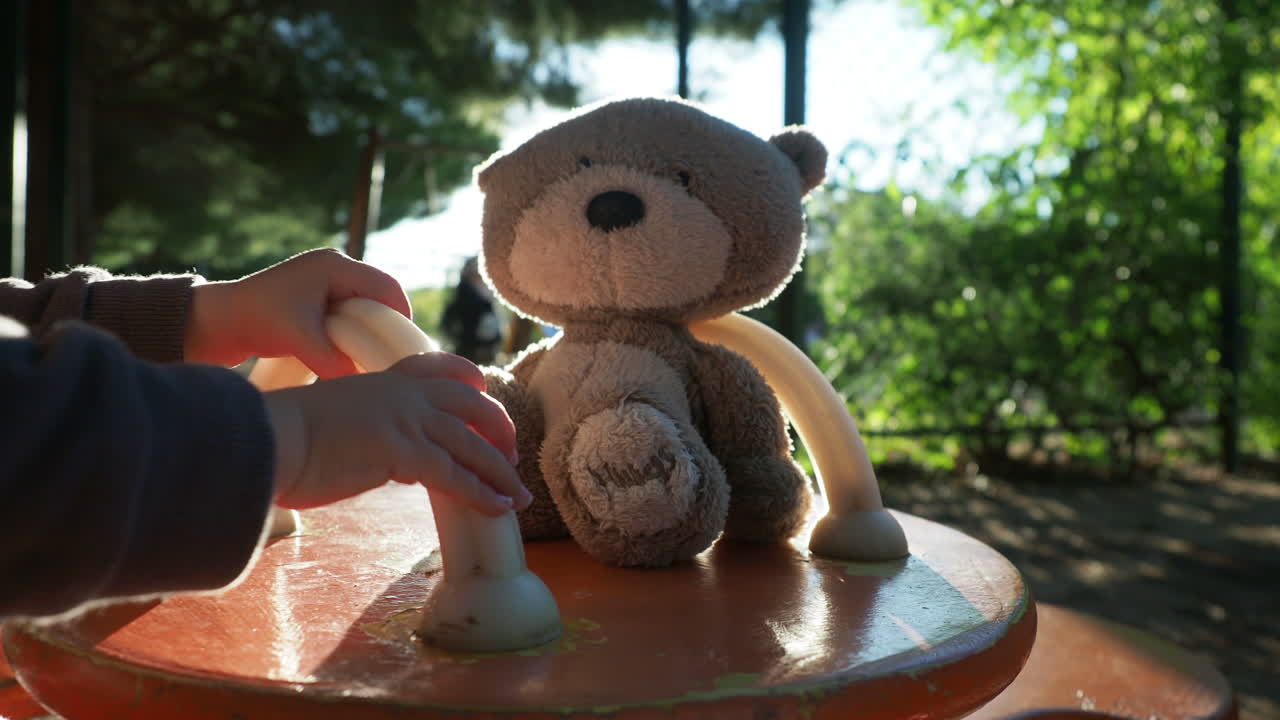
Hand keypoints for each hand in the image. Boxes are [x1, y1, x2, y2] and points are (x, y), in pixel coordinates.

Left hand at [186, 248, 411, 376]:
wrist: (214, 321)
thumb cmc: (255, 320)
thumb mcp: (299, 341)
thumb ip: (333, 361)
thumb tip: (366, 385)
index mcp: (334, 266)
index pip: (387, 287)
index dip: (401, 317)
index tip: (404, 349)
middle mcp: (333, 268)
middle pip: (380, 296)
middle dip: (388, 326)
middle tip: (392, 357)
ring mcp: (323, 283)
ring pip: (365, 307)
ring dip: (370, 331)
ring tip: (373, 359)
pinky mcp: (314, 299)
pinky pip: (349, 314)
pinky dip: (354, 333)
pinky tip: (352, 355)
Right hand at [264, 352, 530, 514]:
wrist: (261, 442)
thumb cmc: (282, 441)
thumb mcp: (335, 423)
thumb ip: (369, 433)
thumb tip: (385, 461)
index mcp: (383, 381)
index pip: (440, 368)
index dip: (471, 382)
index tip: (487, 397)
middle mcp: (400, 394)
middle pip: (471, 403)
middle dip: (498, 429)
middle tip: (511, 457)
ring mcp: (404, 419)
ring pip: (471, 443)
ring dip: (499, 473)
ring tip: (517, 497)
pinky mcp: (401, 451)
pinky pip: (454, 475)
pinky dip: (481, 494)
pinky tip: (497, 508)